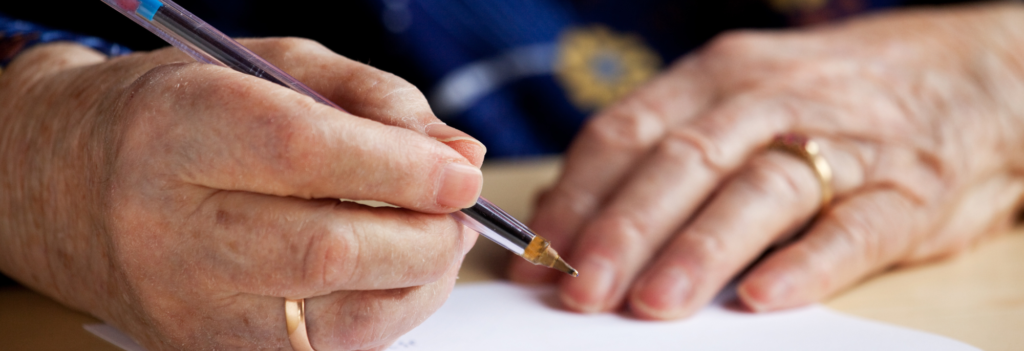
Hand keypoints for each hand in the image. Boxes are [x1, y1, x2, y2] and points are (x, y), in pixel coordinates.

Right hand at [0, 38, 483, 349]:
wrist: (65, 186)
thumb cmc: (175, 117)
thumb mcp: (272, 68)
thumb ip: (374, 100)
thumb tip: (460, 156)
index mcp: (177, 130)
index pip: (304, 154)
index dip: (402, 167)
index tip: (462, 173)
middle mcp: (172, 229)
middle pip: (328, 251)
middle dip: (425, 235)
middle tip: (458, 211)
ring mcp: (188, 306)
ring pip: (339, 318)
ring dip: (418, 281)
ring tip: (434, 239)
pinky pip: (328, 350)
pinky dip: (384, 312)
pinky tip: (391, 273)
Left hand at [509, 3, 1023, 318]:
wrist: (970, 76)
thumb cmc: (825, 100)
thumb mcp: (736, 101)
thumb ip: (657, 154)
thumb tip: (565, 219)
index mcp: (717, 79)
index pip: (627, 132)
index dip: (577, 196)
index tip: (537, 255)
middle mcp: (771, 101)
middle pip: (684, 162)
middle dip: (625, 228)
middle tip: (581, 290)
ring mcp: (842, 141)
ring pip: (760, 190)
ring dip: (701, 247)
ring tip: (655, 302)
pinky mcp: (906, 189)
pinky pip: (854, 227)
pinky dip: (808, 263)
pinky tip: (765, 298)